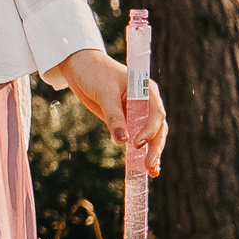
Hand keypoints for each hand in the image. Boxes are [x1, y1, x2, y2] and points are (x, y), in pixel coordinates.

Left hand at [62, 47, 168, 174]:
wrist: (80, 67)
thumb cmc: (94, 73)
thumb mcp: (104, 93)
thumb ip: (113, 116)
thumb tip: (122, 140)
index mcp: (146, 90)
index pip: (155, 114)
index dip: (150, 130)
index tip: (137, 143)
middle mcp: (146, 103)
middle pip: (158, 128)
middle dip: (155, 147)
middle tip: (150, 166)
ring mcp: (137, 113)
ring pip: (150, 136)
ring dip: (152, 153)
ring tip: (151, 172)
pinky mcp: (126, 121)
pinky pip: (135, 137)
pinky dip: (138, 152)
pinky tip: (141, 167)